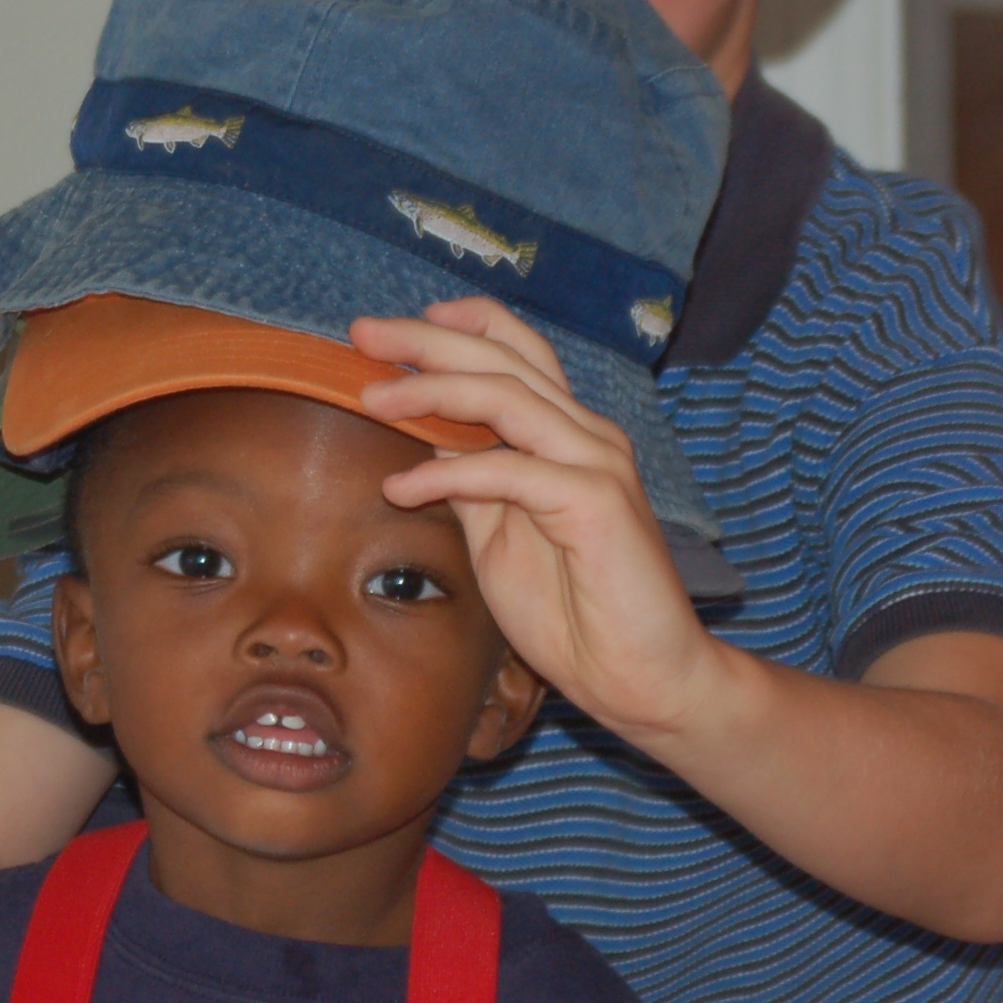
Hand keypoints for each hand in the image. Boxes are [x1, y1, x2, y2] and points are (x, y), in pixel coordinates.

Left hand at [352, 298, 726, 746]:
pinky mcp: (595, 501)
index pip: (519, 353)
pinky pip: (507, 471)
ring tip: (370, 397)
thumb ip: (471, 485)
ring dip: (431, 391)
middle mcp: (587, 435)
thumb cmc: (574, 613)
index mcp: (568, 435)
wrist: (640, 677)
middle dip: (427, 339)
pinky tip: (401, 487)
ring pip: (507, 398)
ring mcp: (596, 463)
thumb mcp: (501, 537)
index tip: (394, 329)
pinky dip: (447, 474)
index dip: (461, 326)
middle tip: (362, 332)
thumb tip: (421, 443)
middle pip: (505, 359)